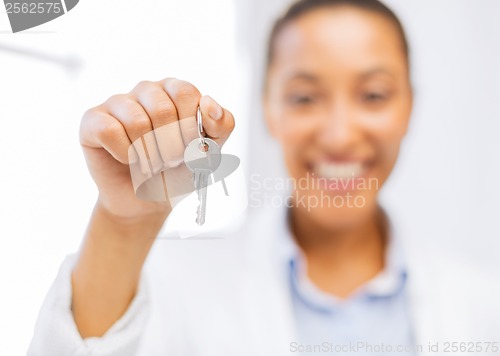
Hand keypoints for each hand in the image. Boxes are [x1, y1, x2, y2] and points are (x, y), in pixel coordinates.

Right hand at [80, 78, 234, 219]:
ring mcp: (118, 103)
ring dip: (148, 155)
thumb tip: (209, 103)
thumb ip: (222, 125)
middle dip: (171, 147)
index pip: (186, 93)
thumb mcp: (210, 152)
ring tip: (150, 165)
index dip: (191, 127)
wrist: (148, 201)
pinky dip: (124, 155)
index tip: (190, 149)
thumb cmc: (179, 172)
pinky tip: (126, 160)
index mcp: (176, 91)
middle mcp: (147, 90)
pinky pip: (109, 130)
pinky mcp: (93, 120)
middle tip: (169, 162)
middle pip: (162, 108)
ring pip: (136, 121)